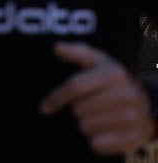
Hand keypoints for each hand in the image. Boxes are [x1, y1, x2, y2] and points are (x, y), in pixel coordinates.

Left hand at [40, 42, 156, 155]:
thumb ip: (77, 53)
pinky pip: (97, 144)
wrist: (148, 106)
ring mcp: (133, 118)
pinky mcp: (134, 138)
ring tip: (99, 118)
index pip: (76, 86)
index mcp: (115, 74)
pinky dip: (95, 140)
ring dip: (86, 125)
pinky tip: (105, 131)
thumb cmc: (114, 82)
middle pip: (79, 110)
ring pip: (86, 128)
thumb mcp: (99, 62)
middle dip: (78, 110)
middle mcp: (127, 95)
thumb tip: (56, 47)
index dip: (56, 97)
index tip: (44, 107)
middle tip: (90, 107)